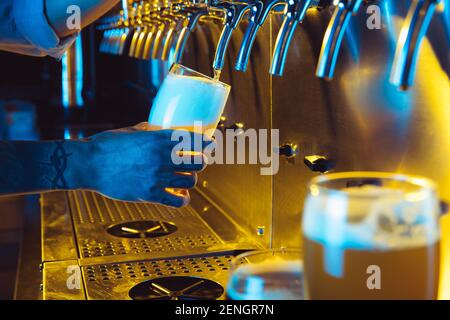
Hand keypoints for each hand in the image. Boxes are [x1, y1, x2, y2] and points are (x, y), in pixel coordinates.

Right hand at [84, 123, 211, 206]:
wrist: (88, 164)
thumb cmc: (107, 144)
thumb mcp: (132, 131)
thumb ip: (151, 131)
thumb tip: (163, 130)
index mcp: (159, 139)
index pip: (194, 139)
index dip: (207, 143)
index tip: (211, 144)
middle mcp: (162, 158)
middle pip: (198, 162)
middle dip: (201, 161)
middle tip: (199, 161)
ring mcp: (157, 177)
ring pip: (190, 181)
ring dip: (191, 179)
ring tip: (186, 178)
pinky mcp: (149, 194)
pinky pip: (177, 201)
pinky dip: (183, 199)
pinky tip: (180, 197)